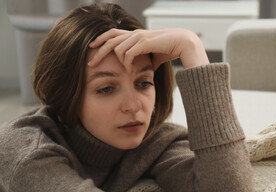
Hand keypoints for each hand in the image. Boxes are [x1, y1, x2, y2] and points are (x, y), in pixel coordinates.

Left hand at [88, 28, 209, 70]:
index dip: (101, 39)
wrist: (183, 44)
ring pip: (118, 48)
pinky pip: (128, 54)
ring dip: (119, 62)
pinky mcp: (144, 42)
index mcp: (135, 35)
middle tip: (91, 63)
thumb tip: (141, 71)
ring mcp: (139, 37)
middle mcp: (134, 34)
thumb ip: (144, 62)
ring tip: (125, 72)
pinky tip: (130, 71)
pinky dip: (127, 64)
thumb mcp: (153, 56)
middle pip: (110, 40)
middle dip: (98, 52)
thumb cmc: (169, 49)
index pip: (112, 33)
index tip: (92, 48)